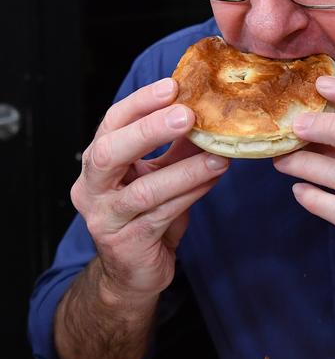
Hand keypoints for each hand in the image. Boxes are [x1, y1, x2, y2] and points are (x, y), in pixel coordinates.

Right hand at [70, 78, 228, 303]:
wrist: (133, 273)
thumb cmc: (146, 217)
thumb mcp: (159, 175)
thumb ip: (176, 147)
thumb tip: (208, 110)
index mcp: (97, 164)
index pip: (112, 124)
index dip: (140, 103)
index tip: (173, 85)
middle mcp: (92, 189)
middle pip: (110, 152)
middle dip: (149, 130)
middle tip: (187, 114)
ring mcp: (105, 218)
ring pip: (144, 189)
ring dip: (185, 169)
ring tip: (218, 155)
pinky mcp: (127, 243)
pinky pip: (162, 214)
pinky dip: (191, 194)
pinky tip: (213, 179)